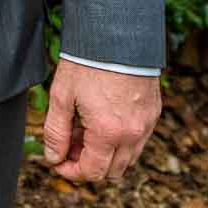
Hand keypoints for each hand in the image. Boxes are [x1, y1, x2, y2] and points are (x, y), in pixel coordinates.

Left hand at [40, 60, 160, 182]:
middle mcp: (133, 134)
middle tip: (69, 144)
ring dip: (105, 154)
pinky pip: (139, 140)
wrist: (117, 35)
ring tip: (84, 130)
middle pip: (112, 171)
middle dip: (87, 164)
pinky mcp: (154, 112)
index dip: (71, 172)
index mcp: (108, 133)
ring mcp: (147, 124)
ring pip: (128, 158)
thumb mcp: (62, 97)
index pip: (92, 172)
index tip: (57, 161)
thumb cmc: (86, 63)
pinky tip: (102, 120)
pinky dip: (120, 140)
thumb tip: (53, 157)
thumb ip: (56, 132)